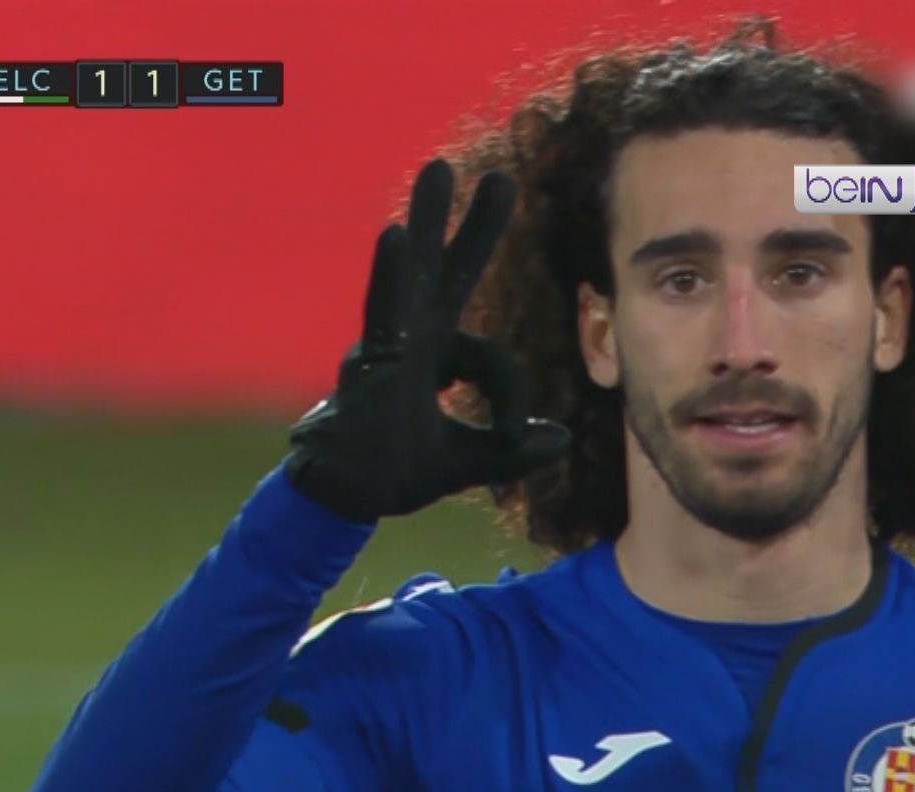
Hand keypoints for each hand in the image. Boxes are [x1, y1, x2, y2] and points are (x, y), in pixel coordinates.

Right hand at [284, 158, 570, 520]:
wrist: (350, 498)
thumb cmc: (401, 470)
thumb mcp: (472, 462)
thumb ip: (515, 450)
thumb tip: (565, 439)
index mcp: (439, 357)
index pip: (491, 359)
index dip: (508, 397)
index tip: (513, 434)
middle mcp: (412, 339)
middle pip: (445, 273)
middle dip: (466, 225)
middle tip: (492, 174)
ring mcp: (384, 345)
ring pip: (410, 277)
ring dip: (427, 222)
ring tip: (438, 170)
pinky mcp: (365, 362)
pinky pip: (380, 312)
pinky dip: (390, 272)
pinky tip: (396, 234)